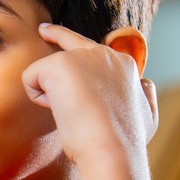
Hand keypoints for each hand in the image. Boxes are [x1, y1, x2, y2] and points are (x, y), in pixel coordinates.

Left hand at [20, 22, 156, 164]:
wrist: (112, 150)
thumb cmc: (127, 141)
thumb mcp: (148, 115)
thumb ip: (145, 95)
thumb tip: (144, 83)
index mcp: (123, 64)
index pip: (94, 49)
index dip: (79, 51)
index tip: (68, 40)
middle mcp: (103, 54)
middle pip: (71, 38)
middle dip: (55, 33)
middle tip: (42, 30)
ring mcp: (81, 55)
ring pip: (48, 69)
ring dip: (51, 96)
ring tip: (70, 115)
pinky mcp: (58, 64)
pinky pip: (31, 77)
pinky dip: (37, 98)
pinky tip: (57, 111)